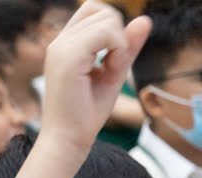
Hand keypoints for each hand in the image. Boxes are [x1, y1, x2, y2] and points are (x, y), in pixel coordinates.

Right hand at [39, 1, 150, 155]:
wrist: (67, 140)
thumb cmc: (85, 113)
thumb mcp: (112, 74)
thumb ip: (126, 47)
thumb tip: (144, 19)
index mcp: (63, 46)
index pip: (93, 10)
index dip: (112, 27)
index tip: (108, 59)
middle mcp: (58, 43)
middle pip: (102, 11)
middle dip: (118, 36)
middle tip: (111, 68)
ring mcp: (60, 48)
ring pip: (108, 19)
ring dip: (120, 45)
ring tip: (108, 72)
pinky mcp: (68, 57)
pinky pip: (108, 33)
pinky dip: (119, 51)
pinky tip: (110, 71)